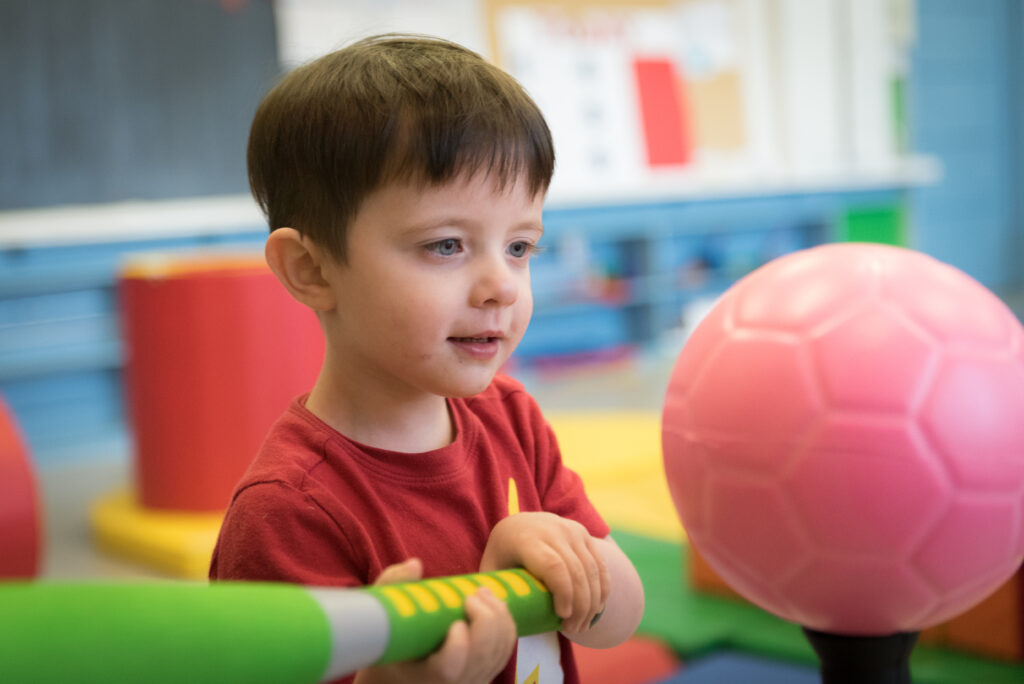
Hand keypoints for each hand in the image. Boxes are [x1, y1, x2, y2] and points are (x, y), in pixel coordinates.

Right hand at [354, 558, 516, 683]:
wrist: (399, 672)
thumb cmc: (387, 642)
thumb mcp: (380, 614)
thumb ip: (393, 586)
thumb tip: (415, 565)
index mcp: (423, 676)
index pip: (449, 669)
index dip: (458, 646)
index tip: (455, 623)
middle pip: (480, 658)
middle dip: (485, 621)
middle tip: (472, 596)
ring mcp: (471, 681)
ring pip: (497, 652)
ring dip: (497, 617)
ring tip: (482, 593)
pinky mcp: (484, 673)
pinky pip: (504, 650)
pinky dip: (505, 624)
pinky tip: (494, 604)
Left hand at [479, 512, 609, 634]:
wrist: (518, 523)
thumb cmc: (503, 555)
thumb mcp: (492, 569)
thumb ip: (495, 592)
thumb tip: (500, 621)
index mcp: (526, 538)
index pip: (553, 567)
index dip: (563, 594)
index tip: (561, 618)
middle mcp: (552, 529)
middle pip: (576, 571)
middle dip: (579, 605)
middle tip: (572, 629)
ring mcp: (571, 530)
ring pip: (591, 569)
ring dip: (592, 601)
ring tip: (582, 625)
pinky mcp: (584, 534)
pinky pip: (599, 564)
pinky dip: (602, 588)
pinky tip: (596, 609)